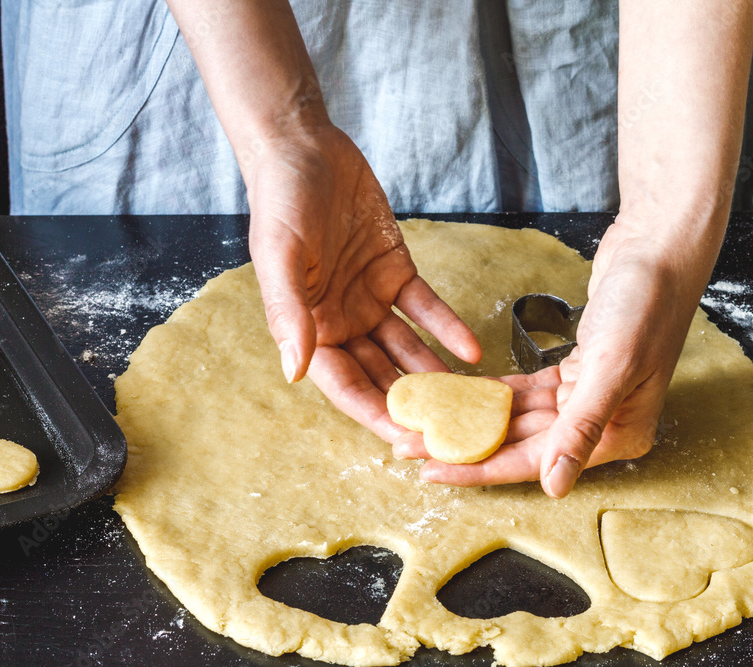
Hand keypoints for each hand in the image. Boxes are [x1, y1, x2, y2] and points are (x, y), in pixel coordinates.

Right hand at [245, 124, 480, 444]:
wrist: (304, 149)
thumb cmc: (280, 201)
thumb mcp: (280, 256)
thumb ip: (289, 313)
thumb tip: (294, 372)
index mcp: (309, 327)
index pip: (345, 385)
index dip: (376, 414)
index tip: (408, 441)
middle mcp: (341, 322)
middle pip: (381, 375)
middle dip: (415, 405)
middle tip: (453, 430)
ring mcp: (370, 299)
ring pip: (408, 348)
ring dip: (436, 373)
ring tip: (472, 398)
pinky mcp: (395, 272)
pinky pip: (425, 308)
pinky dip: (446, 327)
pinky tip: (471, 349)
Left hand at [417, 218, 712, 497]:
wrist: (659, 249)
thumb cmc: (646, 304)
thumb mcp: (613, 366)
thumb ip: (581, 429)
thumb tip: (554, 486)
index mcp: (617, 436)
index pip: (533, 463)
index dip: (478, 469)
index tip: (430, 472)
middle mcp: (601, 424)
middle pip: (518, 445)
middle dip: (463, 446)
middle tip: (408, 445)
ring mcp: (584, 398)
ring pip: (515, 419)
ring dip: (470, 420)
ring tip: (422, 422)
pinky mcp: (571, 372)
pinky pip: (521, 392)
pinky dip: (489, 394)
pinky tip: (453, 394)